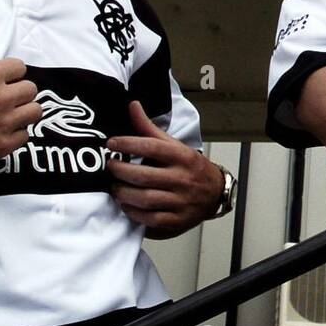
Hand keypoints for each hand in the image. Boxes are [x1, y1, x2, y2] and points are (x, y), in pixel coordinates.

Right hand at [0, 57, 40, 172]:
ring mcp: (3, 123)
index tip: (7, 80)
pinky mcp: (2, 145)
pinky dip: (16, 134)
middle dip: (20, 93)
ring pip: (35, 111)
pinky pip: (24, 136)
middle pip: (31, 89)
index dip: (12, 73)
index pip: (19, 66)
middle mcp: (0, 98)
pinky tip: (3, 134)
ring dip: (24, 112)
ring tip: (11, 116)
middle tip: (9, 99)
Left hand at [106, 101, 221, 238]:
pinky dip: (134, 213)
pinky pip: (150, 219)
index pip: (152, 147)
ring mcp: (180, 201)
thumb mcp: (174, 145)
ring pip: (145, 199)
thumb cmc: (190, 167)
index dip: (129, 144)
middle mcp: (182, 178)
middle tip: (110, 167)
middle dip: (120, 171)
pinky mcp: (177, 220)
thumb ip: (150, 128)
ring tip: (114, 187)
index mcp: (182, 156)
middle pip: (144, 176)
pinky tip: (126, 204)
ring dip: (123, 193)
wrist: (216, 192)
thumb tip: (132, 106)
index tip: (112, 143)